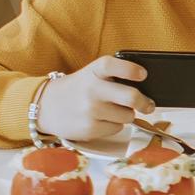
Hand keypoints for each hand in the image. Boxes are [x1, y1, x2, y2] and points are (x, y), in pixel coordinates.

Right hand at [37, 56, 151, 144]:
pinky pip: (117, 128)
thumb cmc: (78, 90)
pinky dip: (114, 125)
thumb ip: (114, 77)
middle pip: (130, 97)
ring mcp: (90, 110)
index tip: (143, 75)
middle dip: (145, 103)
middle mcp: (91, 89)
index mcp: (93, 71)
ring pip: (128, 115)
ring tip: (111, 111)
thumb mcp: (91, 75)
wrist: (46, 107)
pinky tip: (101, 119)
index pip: (112, 66)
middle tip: (148, 105)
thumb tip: (146, 90)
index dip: (130, 70)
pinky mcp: (90, 128)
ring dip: (125, 114)